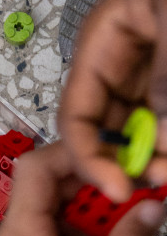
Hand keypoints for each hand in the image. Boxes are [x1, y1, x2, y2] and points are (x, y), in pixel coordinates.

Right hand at [59, 0, 166, 200]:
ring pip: (145, 127)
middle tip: (162, 180)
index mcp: (99, 47)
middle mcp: (119, 64)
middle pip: (110, 131)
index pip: (76, 118)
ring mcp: (151, 69)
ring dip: (157, 150)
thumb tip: (162, 146)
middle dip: (131, 161)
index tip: (120, 189)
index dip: (89, 159)